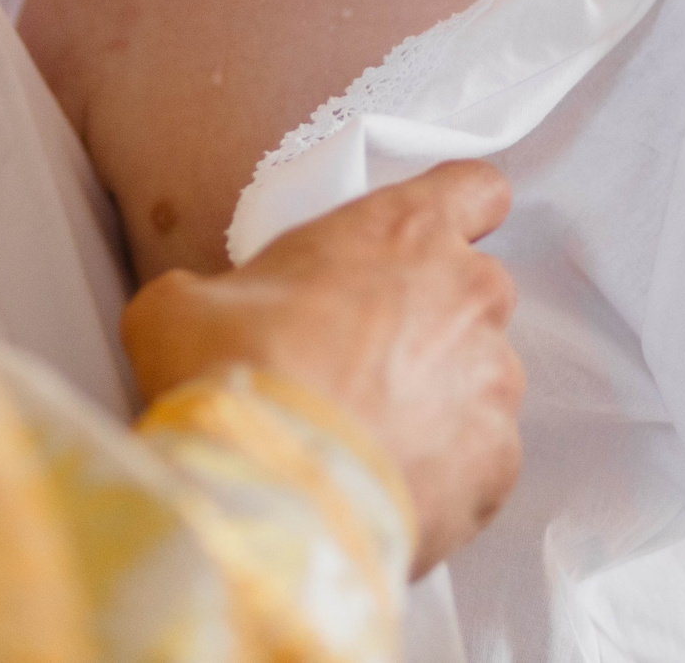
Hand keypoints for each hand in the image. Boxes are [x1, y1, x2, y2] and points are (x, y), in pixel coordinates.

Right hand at [120, 161, 524, 575]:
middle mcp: (467, 295)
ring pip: (479, 379)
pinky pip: (480, 458)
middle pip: (473, 292)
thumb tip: (208, 316)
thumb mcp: (186, 304)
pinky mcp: (498, 463)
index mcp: (404, 231)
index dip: (456, 214)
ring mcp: (493, 382)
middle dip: (429, 320)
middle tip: (358, 360)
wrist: (267, 495)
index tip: (424, 245)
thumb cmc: (231, 375)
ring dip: (436, 399)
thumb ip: (225, 291)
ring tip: (363, 437)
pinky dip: (442, 469)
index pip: (474, 190)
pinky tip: (381, 483)